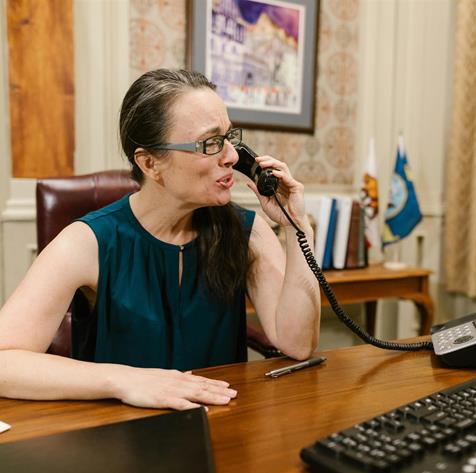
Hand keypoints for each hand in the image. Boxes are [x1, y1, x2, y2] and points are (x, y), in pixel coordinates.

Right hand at [111, 366, 237, 409]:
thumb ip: (178, 375)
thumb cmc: (143, 378)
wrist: (126, 379)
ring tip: (226, 400)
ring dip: (212, 396)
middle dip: (220, 391)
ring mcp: (172, 390)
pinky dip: (193, 406)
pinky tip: (203, 409)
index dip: (216, 384)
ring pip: (197, 394)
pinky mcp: (164, 399)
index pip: (201, 380)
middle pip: (203, 387)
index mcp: (178, 376)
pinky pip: (181, 404)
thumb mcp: (164, 374)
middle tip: (234, 394)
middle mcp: (178, 381)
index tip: (228, 386)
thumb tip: (190, 373)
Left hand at [248, 155, 305, 227]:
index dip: (265, 164)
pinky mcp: (297, 187)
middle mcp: (286, 182)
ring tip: (263, 164)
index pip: (273, 169)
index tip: (255, 162)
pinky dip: (280, 174)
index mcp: (279, 184)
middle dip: (268, 160)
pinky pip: (288, 177)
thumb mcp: (265, 202)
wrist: (290, 224)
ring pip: (283, 167)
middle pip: (278, 165)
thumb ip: (258, 191)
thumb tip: (249, 183)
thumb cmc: (280, 215)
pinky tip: (273, 173)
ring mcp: (292, 183)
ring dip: (272, 164)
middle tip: (258, 160)